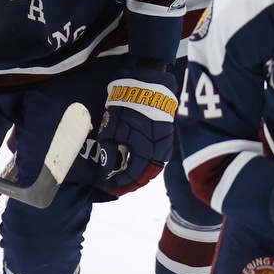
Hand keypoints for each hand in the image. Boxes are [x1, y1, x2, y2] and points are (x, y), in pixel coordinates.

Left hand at [98, 68, 178, 194]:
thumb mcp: (111, 131)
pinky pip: (156, 158)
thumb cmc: (126, 108)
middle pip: (145, 176)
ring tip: (125, 176)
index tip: (108, 186)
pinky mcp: (166, 138)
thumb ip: (109, 153)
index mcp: (145, 153)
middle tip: (116, 185)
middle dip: (130, 183)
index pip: (132, 177)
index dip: (119, 184)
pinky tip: (136, 163)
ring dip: (138, 174)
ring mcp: (165, 146)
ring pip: (152, 168)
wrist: (147, 87)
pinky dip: (145, 164)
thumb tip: (107, 169)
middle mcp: (159, 153)